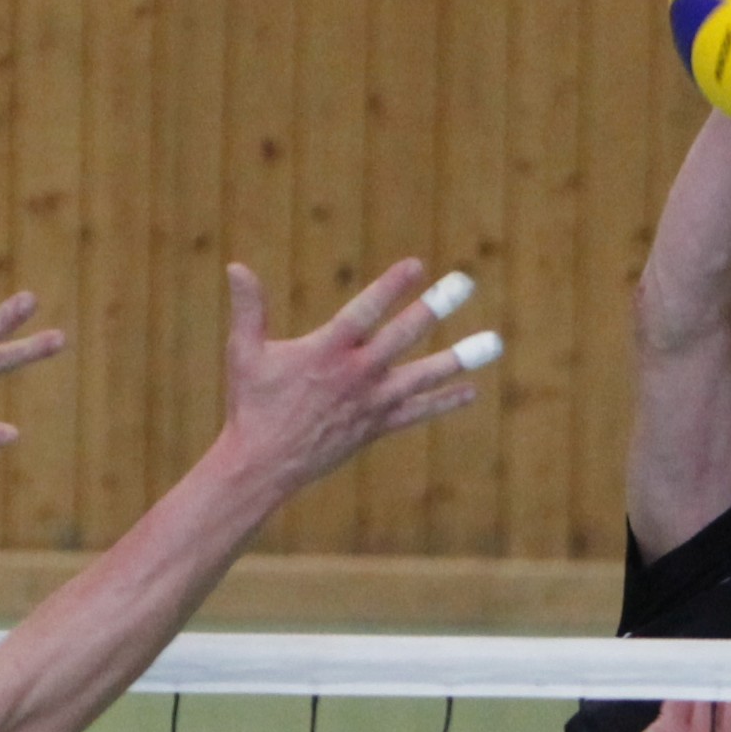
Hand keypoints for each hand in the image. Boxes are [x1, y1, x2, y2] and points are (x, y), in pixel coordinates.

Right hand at [213, 259, 494, 495]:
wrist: (262, 466)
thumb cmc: (251, 405)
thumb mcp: (245, 353)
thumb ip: (248, 308)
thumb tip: (235, 266)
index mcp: (326, 351)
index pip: (366, 310)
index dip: (392, 287)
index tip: (418, 265)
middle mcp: (355, 375)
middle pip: (404, 335)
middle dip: (435, 307)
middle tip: (464, 283)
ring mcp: (370, 403)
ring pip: (423, 376)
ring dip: (459, 358)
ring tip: (495, 342)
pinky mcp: (375, 428)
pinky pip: (416, 414)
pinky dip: (443, 403)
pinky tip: (471, 391)